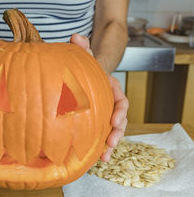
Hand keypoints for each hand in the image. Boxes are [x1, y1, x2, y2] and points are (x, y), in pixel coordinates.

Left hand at [70, 34, 128, 162]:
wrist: (84, 75)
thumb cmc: (85, 67)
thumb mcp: (85, 56)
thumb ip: (82, 47)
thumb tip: (75, 37)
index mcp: (111, 88)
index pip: (120, 99)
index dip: (120, 110)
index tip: (115, 119)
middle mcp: (111, 102)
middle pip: (120, 119)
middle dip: (118, 132)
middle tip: (112, 142)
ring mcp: (105, 114)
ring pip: (113, 131)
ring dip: (111, 144)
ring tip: (105, 156)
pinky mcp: (97, 122)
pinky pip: (101, 135)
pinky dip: (101, 147)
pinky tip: (97, 159)